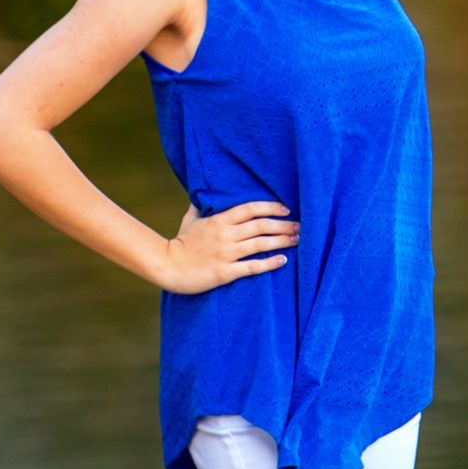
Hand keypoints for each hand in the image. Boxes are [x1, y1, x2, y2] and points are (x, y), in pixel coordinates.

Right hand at [161, 198, 299, 293]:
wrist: (167, 266)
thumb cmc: (179, 243)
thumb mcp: (190, 220)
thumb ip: (200, 208)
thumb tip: (202, 196)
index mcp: (219, 220)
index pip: (251, 208)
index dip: (271, 207)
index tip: (286, 210)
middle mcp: (226, 235)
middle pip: (261, 225)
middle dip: (283, 225)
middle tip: (300, 226)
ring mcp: (226, 253)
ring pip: (261, 244)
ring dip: (282, 241)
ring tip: (297, 240)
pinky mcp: (226, 272)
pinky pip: (253, 267)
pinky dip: (270, 263)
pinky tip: (283, 260)